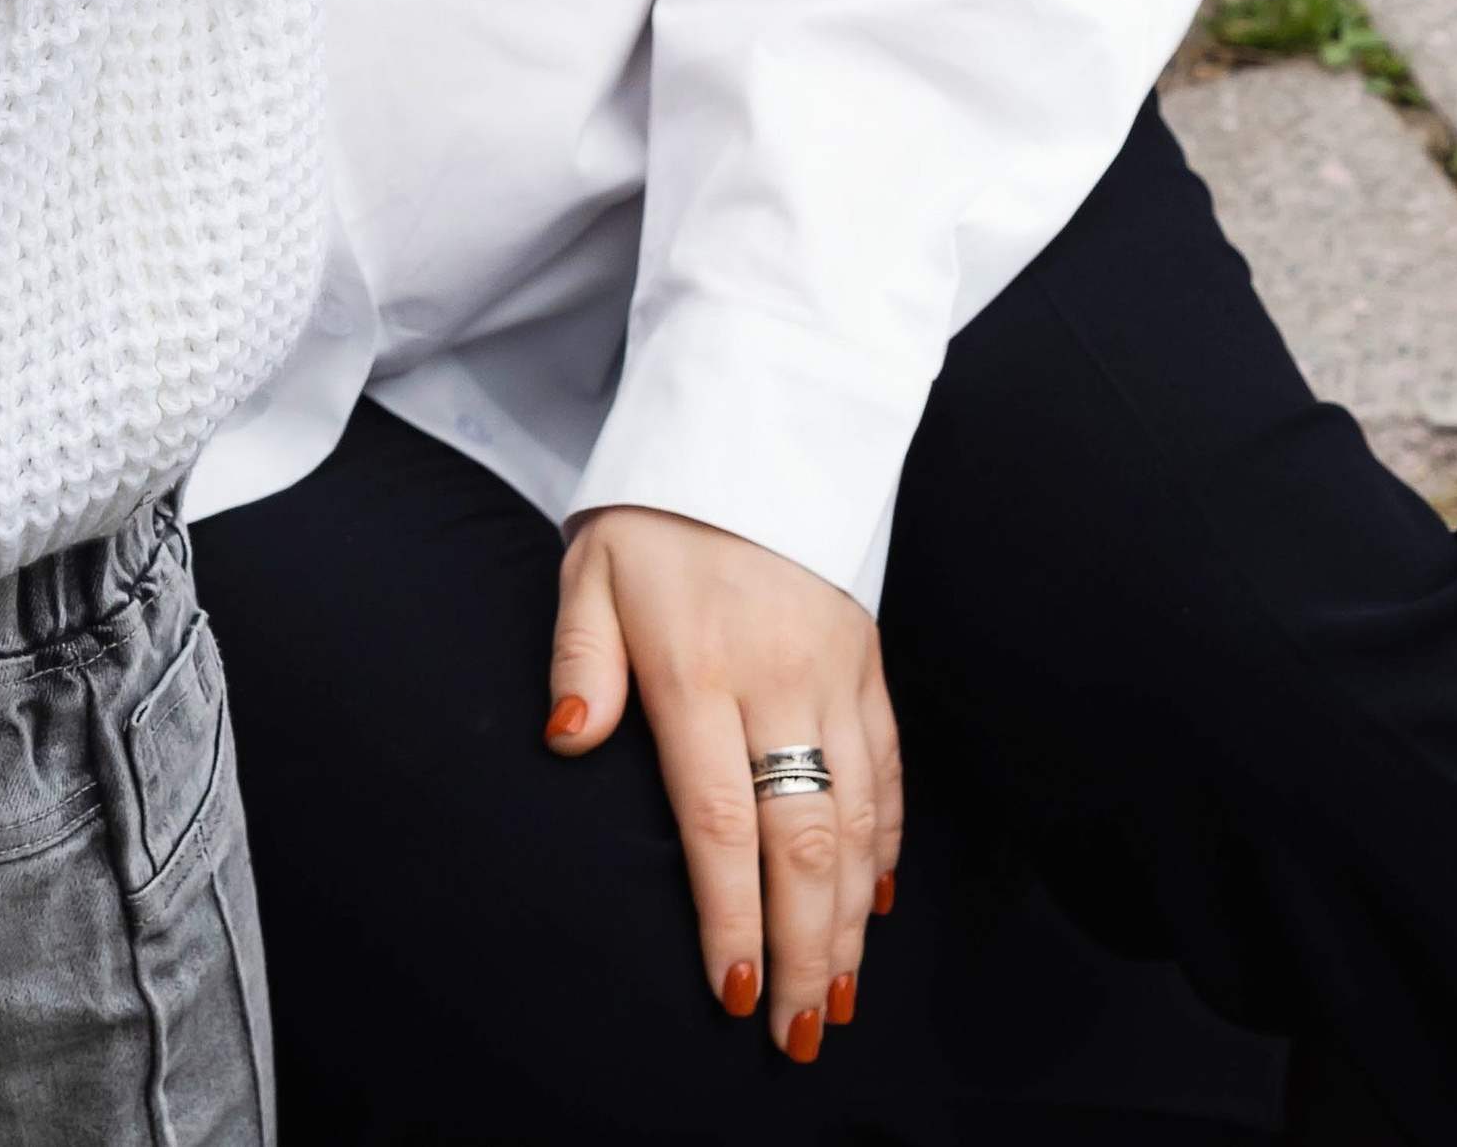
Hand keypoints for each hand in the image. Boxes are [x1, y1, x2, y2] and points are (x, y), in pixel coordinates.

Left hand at [547, 506, 898, 1062]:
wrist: (748, 425)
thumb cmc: (651, 514)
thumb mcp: (588, 568)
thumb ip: (579, 658)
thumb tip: (568, 737)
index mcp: (696, 665)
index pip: (718, 819)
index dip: (731, 914)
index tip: (732, 993)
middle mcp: (777, 677)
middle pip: (801, 838)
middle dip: (804, 949)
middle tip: (798, 1032)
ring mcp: (833, 670)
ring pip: (856, 817)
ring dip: (852, 917)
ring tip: (838, 994)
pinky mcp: (868, 659)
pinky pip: (888, 767)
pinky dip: (887, 841)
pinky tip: (877, 900)